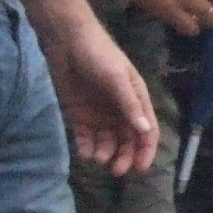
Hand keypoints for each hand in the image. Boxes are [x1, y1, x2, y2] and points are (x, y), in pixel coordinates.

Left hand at [24, 0, 159, 174]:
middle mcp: (120, 110)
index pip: (146, 130)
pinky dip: (86, 147)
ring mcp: (99, 114)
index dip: (145, 150)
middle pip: (127, 141)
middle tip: (115, 171)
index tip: (140, 169)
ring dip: (104, 153)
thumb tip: (144, 131)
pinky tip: (83, 152)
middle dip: (124, 157)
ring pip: (107, 142)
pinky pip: (86, 138)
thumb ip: (129, 105)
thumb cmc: (98, 54)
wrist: (66, 41)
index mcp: (136, 99)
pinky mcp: (79, 115)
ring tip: (96, 158)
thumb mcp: (116, 78)